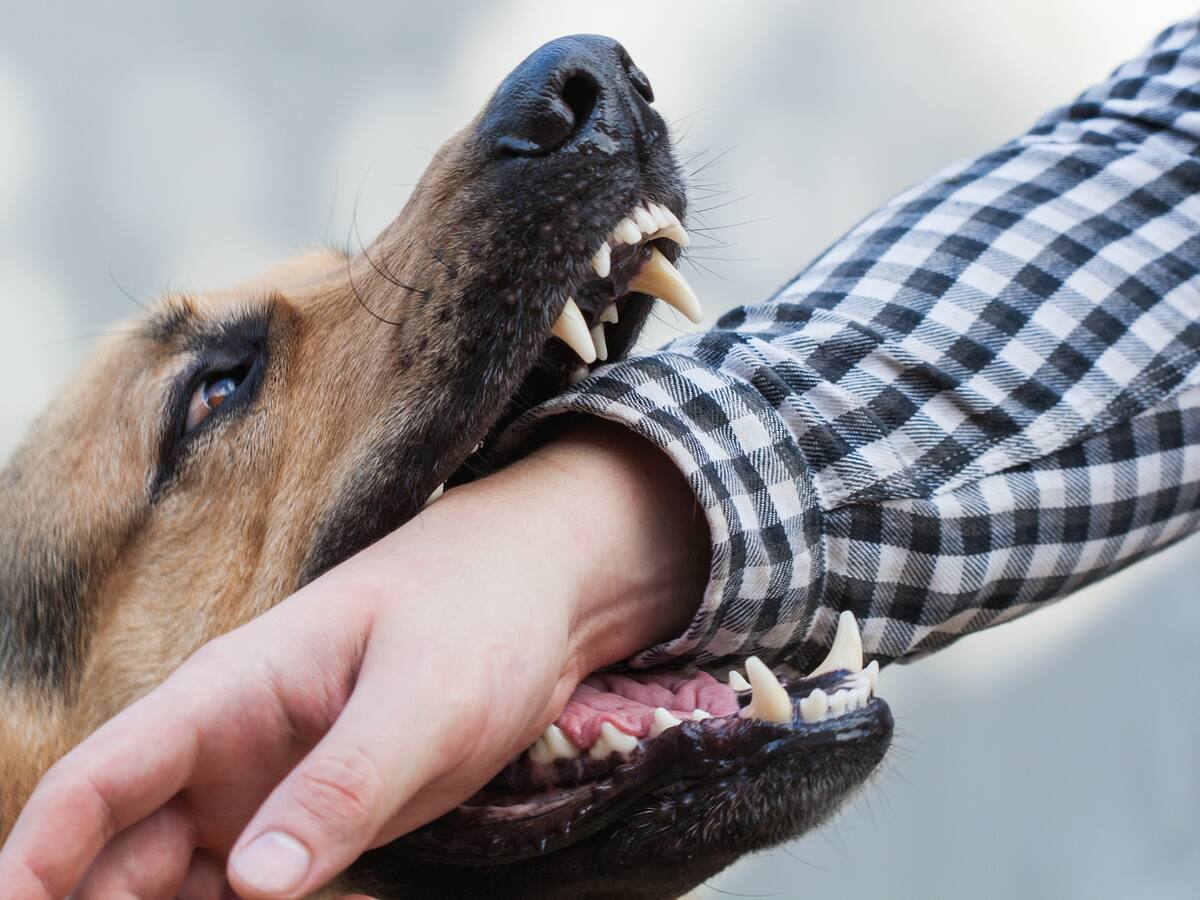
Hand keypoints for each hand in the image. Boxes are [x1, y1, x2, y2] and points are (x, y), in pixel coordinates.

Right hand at [0, 422, 707, 898]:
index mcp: (227, 695)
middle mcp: (227, 749)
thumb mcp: (422, 697)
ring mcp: (268, 788)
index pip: (95, 781)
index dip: (36, 860)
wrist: (541, 595)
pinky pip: (257, 892)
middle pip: (120, 854)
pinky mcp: (317, 820)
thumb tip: (252, 888)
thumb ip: (342, 786)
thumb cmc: (477, 612)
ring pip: (179, 884)